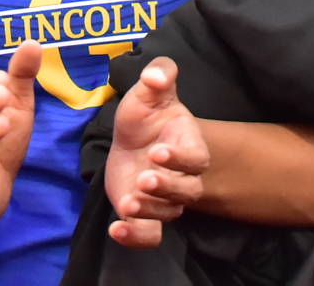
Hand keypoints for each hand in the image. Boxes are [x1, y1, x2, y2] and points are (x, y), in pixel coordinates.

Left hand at [103, 57, 209, 249]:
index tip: (158, 151)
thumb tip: (157, 73)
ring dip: (149, 210)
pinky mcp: (146, 217)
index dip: (181, 159)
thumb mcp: (147, 93)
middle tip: (144, 179)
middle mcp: (182, 177)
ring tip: (128, 202)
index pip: (197, 158)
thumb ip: (157, 77)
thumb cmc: (145, 116)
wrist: (130, 141)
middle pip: (188, 191)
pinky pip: (149, 236)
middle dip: (168, 187)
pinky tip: (116, 230)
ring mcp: (165, 199)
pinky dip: (135, 239)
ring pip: (169, 213)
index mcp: (188, 145)